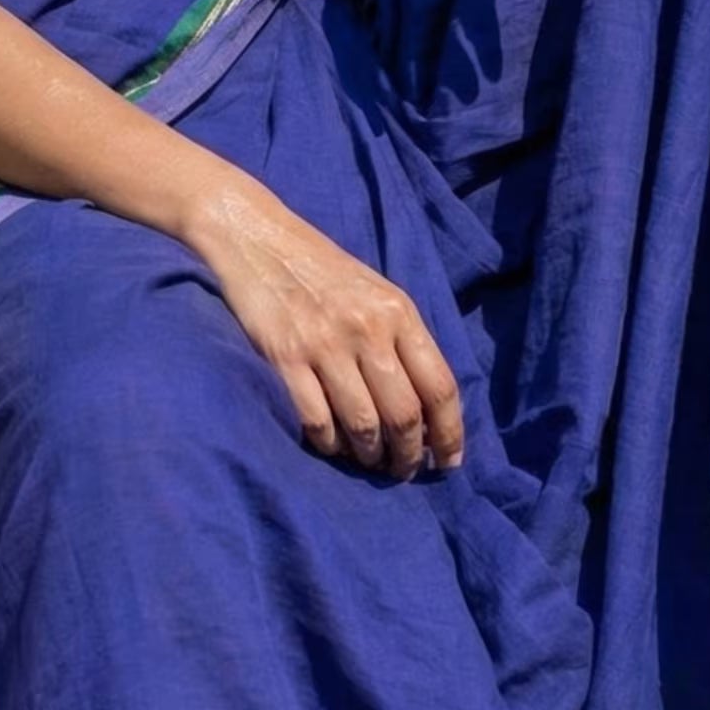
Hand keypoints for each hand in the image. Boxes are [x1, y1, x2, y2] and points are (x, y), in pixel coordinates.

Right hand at [187, 182, 464, 478]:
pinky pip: (316, 421)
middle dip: (409, 456)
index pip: (440, 387)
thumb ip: (403, 341)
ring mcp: (325, 345)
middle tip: (403, 471)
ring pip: (363, 425)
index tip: (449, 462)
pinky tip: (331, 446)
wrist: (259, 237)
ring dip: (370, 456)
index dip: (450, 433)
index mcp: (399, 313)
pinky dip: (328, 445)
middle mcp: (368, 330)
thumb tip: (429, 408)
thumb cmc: (323, 271)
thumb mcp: (378, 293)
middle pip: (404, 415)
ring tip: (369, 463)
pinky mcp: (285, 358)